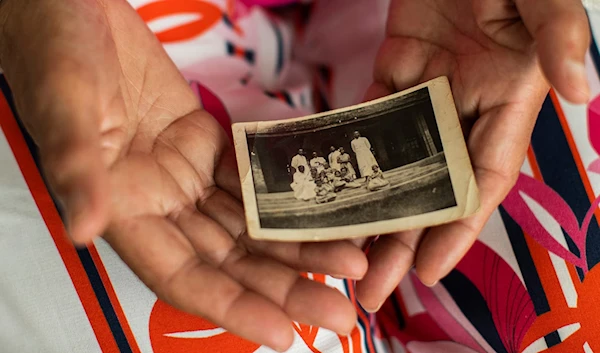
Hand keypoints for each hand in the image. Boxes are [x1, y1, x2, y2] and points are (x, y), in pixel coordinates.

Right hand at [0, 0, 366, 349]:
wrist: (73, 5)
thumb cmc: (56, 49)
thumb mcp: (65, 106)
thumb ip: (77, 167)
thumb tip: (85, 229)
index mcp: (122, 207)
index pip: (184, 277)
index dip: (233, 308)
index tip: (284, 334)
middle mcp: (156, 202)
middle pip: (230, 261)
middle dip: (284, 287)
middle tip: (340, 309)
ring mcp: (182, 174)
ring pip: (248, 224)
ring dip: (296, 244)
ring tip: (348, 259)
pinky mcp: (202, 142)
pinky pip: (249, 178)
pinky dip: (285, 196)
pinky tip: (321, 208)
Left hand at [356, 0, 589, 310]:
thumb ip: (558, 35)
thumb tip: (583, 86)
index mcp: (509, 99)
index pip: (481, 180)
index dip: (456, 229)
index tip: (427, 271)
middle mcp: (467, 104)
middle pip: (429, 185)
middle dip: (401, 239)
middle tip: (371, 289)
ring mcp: (427, 88)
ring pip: (394, 159)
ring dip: (369, 206)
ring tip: (341, 252)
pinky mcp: (396, 66)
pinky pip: (369, 114)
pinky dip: (350, 147)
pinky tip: (327, 183)